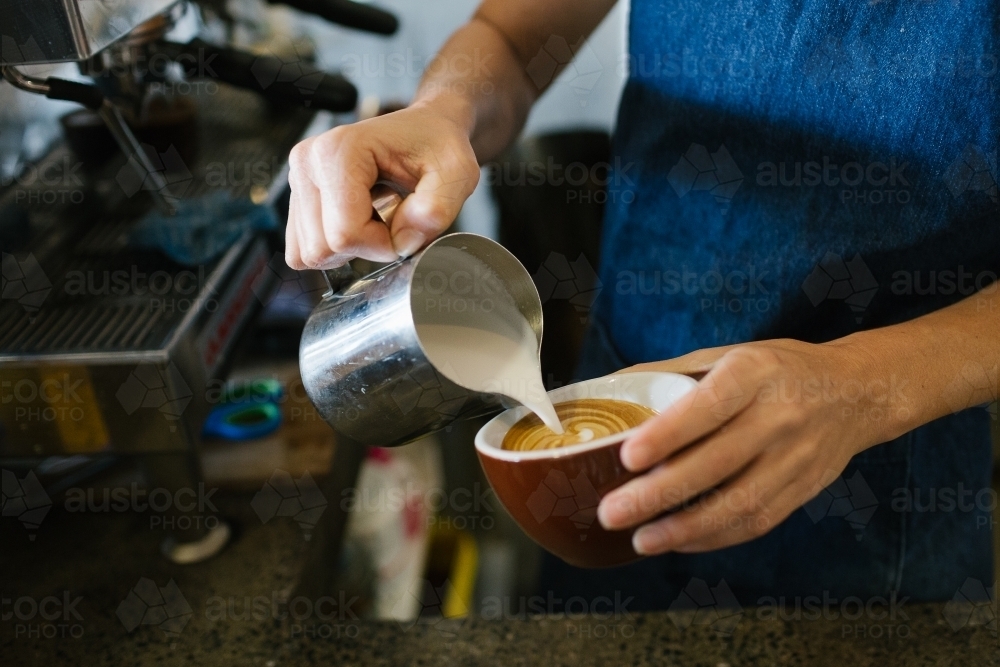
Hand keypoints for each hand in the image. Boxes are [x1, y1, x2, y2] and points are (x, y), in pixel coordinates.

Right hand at [284, 101, 479, 269]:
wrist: (427, 129)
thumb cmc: (437, 146)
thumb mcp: (456, 173)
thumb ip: (437, 208)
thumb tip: (404, 242)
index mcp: (340, 150)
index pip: (345, 233)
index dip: (382, 245)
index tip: (406, 226)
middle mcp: (308, 161)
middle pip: (322, 247)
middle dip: (364, 248)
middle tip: (392, 221)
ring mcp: (298, 177)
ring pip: (311, 252)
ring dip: (350, 247)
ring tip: (376, 216)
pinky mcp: (298, 195)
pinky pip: (305, 247)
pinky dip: (336, 246)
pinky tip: (360, 220)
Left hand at [597, 339, 894, 554]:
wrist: (856, 392)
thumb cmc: (776, 370)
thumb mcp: (728, 355)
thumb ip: (670, 373)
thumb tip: (607, 388)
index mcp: (754, 373)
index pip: (708, 406)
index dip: (668, 434)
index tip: (627, 456)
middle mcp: (780, 415)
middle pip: (716, 463)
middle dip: (659, 493)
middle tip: (612, 512)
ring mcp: (796, 457)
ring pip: (738, 502)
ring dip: (684, 528)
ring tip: (640, 540)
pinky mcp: (805, 488)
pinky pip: (757, 520)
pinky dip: (715, 536)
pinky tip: (678, 541)